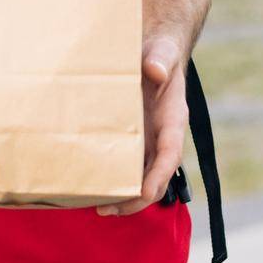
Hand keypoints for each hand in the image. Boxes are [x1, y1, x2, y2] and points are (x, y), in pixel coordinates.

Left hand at [97, 35, 186, 216]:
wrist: (153, 53)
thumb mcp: (162, 53)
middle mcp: (161, 139)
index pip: (170, 155)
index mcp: (173, 121)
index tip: (144, 192)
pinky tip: (89, 188)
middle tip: (107, 209)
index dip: (159, 176)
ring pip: (138, 179)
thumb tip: (154, 70)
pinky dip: (111, 181)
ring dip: (122, 198)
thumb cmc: (159, 54)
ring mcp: (145, 143)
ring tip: (96, 207)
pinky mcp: (129, 142)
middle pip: (154, 179)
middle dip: (135, 199)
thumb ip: (161, 60)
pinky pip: (122, 168)